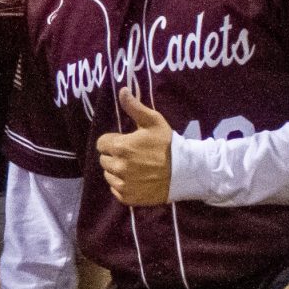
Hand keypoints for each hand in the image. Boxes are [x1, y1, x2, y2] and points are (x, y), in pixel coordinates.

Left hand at [96, 86, 175, 206]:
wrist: (186, 171)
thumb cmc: (168, 144)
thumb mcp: (153, 121)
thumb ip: (134, 107)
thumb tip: (122, 90)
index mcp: (120, 147)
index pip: (102, 143)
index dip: (112, 141)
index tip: (126, 142)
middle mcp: (118, 166)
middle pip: (104, 160)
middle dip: (114, 156)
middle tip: (133, 155)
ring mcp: (123, 184)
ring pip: (109, 175)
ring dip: (117, 171)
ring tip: (135, 168)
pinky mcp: (128, 198)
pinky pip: (116, 190)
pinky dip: (123, 186)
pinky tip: (136, 180)